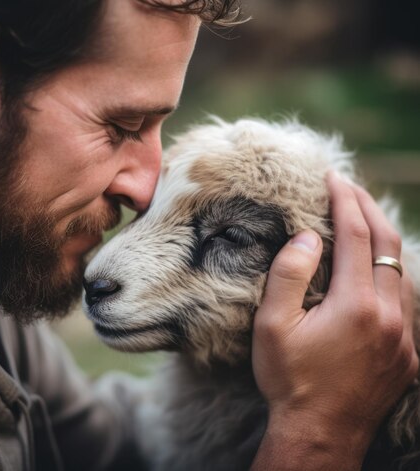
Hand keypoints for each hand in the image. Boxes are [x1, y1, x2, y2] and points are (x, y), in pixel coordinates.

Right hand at [251, 172, 417, 469]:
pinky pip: (407, 300)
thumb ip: (289, 275)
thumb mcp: (273, 326)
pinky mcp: (407, 354)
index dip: (345, 200)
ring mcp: (404, 336)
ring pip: (402, 271)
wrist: (320, 432)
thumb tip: (308, 236)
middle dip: (369, 209)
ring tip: (363, 220)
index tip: (333, 176)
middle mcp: (389, 315)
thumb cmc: (290, 379)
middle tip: (350, 186)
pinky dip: (392, 273)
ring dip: (383, 239)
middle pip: (387, 245)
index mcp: (356, 304)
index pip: (355, 235)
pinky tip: (377, 271)